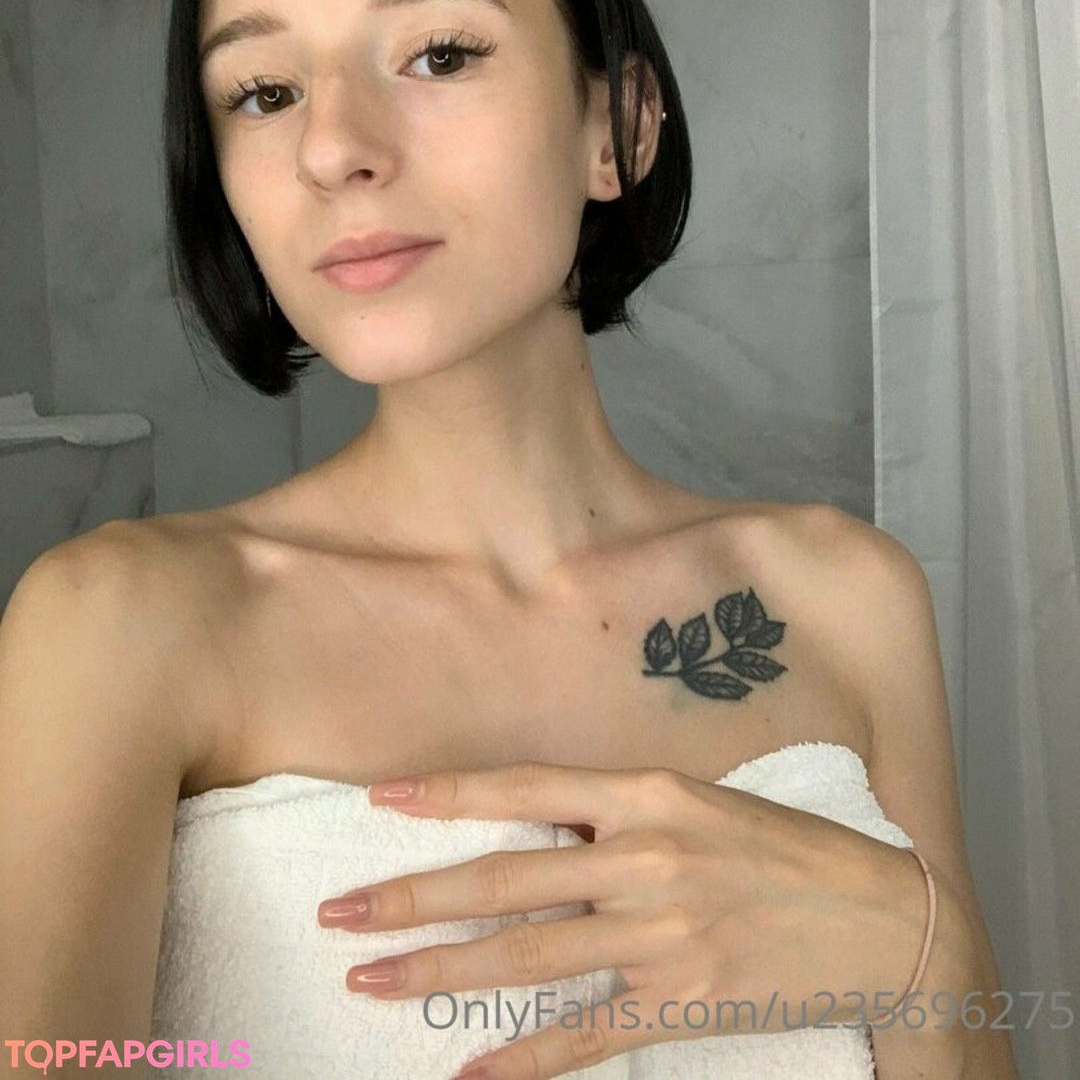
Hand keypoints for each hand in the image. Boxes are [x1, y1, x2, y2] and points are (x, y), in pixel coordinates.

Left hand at [316, 760, 926, 1079]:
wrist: (880, 921)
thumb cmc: (785, 850)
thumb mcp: (701, 800)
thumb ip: (620, 810)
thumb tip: (538, 827)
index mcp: (646, 794)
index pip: (524, 788)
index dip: (446, 795)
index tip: (380, 799)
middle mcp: (643, 858)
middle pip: (503, 880)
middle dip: (410, 896)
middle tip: (338, 913)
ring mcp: (660, 934)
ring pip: (524, 958)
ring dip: (437, 971)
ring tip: (369, 981)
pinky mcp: (681, 1001)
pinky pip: (584, 1035)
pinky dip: (523, 1059)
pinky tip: (471, 1072)